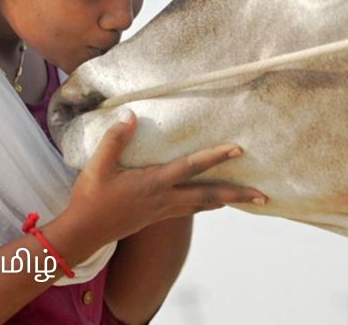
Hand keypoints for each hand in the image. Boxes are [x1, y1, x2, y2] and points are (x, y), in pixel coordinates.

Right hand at [63, 109, 266, 245]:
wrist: (84, 232)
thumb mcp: (98, 166)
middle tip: (263, 194)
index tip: (237, 148)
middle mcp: (164, 199)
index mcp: (153, 183)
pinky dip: (208, 205)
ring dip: (226, 200)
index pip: (190, 167)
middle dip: (237, 194)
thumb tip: (131, 114)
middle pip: (208, 196)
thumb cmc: (90, 198)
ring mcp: (163, 211)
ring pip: (203, 205)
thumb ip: (115, 139)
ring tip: (248, 198)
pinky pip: (190, 209)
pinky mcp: (158, 217)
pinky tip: (215, 203)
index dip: (214, 157)